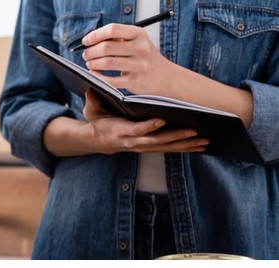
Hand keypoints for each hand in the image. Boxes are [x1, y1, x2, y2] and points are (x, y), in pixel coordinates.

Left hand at [81, 23, 176, 95]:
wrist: (166, 77)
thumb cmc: (144, 57)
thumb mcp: (136, 42)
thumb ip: (117, 38)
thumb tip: (90, 40)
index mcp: (139, 34)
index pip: (112, 30)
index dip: (95, 35)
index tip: (85, 41)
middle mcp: (141, 48)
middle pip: (106, 47)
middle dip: (90, 51)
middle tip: (86, 55)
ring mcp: (139, 65)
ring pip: (106, 63)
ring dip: (92, 64)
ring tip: (90, 64)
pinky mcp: (135, 81)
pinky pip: (110, 80)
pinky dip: (98, 77)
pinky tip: (95, 75)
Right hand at [82, 91, 207, 153]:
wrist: (100, 141)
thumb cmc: (99, 122)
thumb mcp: (91, 111)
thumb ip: (92, 102)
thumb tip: (91, 90)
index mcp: (120, 131)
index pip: (135, 130)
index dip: (148, 126)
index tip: (161, 120)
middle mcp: (133, 142)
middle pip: (157, 140)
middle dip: (176, 136)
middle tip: (194, 131)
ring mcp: (143, 147)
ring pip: (166, 147)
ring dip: (186, 144)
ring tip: (204, 140)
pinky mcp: (151, 148)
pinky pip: (169, 149)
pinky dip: (185, 148)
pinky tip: (200, 146)